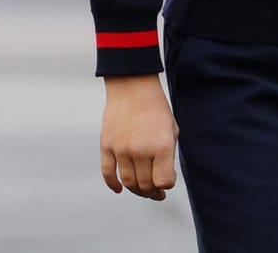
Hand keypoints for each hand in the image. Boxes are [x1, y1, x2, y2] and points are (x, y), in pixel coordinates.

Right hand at [100, 75, 178, 200]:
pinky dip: (113, 185)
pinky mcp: (106, 145)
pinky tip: (119, 189)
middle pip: (145, 185)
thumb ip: (168, 156)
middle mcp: (141, 150)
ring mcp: (121, 149)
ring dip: (137, 190)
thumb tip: (162, 180)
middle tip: (156, 191)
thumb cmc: (156, 108)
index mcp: (161, 146)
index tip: (168, 178)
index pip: (164, 182)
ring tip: (143, 189)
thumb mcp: (171, 131)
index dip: (167, 184)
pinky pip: (108, 173)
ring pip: (128, 182)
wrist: (132, 86)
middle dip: (153, 191)